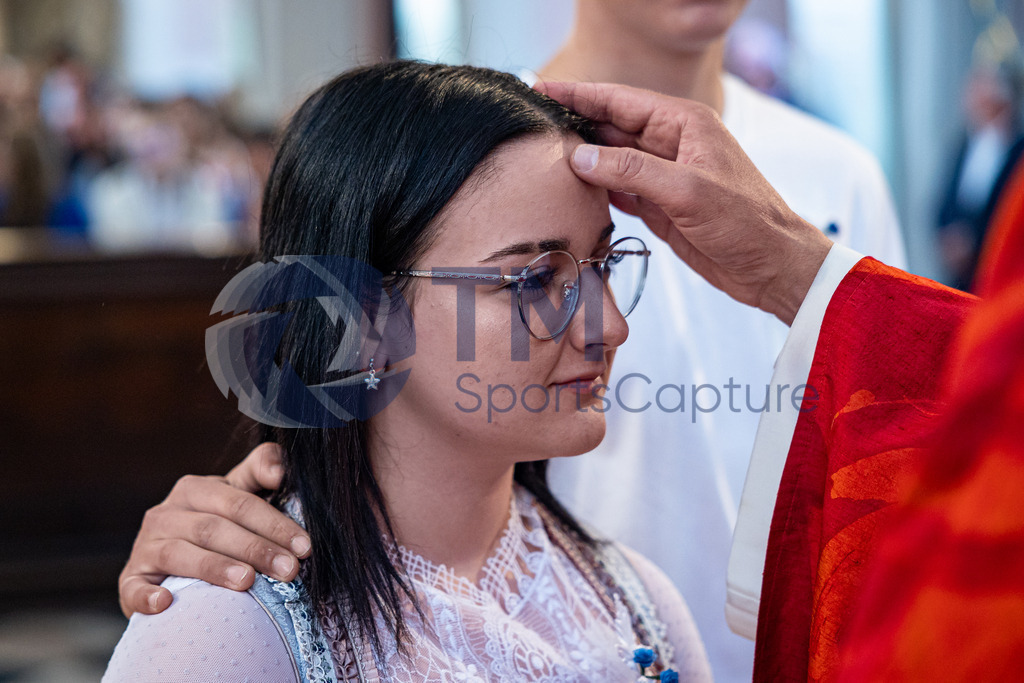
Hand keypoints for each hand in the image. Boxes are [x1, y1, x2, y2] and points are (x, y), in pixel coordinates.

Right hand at [117, 443, 309, 616]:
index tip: (304, 546)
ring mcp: (145, 546)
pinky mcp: (130, 580)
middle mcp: (166, 514)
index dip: (274, 523)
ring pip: (181, 554)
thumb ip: (260, 471)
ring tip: (248, 582)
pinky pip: (135, 587)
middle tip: (289, 570)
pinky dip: (148, 596)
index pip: (240, 503)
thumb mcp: (237, 493)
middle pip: (214, 528)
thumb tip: (280, 469)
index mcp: (194, 489)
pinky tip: (167, 603)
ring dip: (215, 568)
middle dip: (256, 549)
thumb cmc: (217, 524)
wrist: (168, 562)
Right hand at [535, 81, 833, 324]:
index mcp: (684, 124)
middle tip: (532, 125)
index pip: (621, 101)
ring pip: (612, 159)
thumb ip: (632, 171)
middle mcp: (672, 144)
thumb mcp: (688, 192)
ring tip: (542, 155)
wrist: (772, 265)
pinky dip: (596, 189)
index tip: (542, 90)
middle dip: (575, 124)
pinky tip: (572, 190)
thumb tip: (581, 156)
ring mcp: (665, 175)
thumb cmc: (746, 222)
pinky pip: (620, 189)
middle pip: (612, 127)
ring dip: (582, 159)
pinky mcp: (660, 205)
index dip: (580, 94)